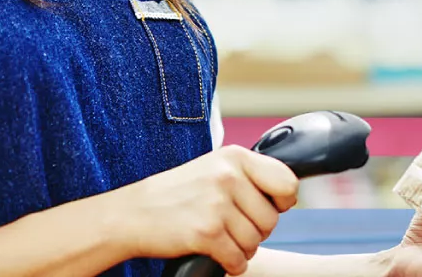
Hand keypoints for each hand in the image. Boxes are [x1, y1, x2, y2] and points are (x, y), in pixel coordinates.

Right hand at [112, 145, 299, 274]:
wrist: (133, 214)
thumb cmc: (176, 194)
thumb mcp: (214, 168)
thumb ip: (248, 176)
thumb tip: (288, 194)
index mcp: (235, 157)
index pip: (287, 182)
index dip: (281, 202)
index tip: (267, 206)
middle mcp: (228, 176)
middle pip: (271, 219)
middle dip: (255, 230)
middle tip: (231, 226)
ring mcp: (216, 204)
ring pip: (255, 242)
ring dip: (241, 249)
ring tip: (220, 238)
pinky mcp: (206, 232)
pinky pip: (239, 259)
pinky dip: (231, 264)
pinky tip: (215, 253)